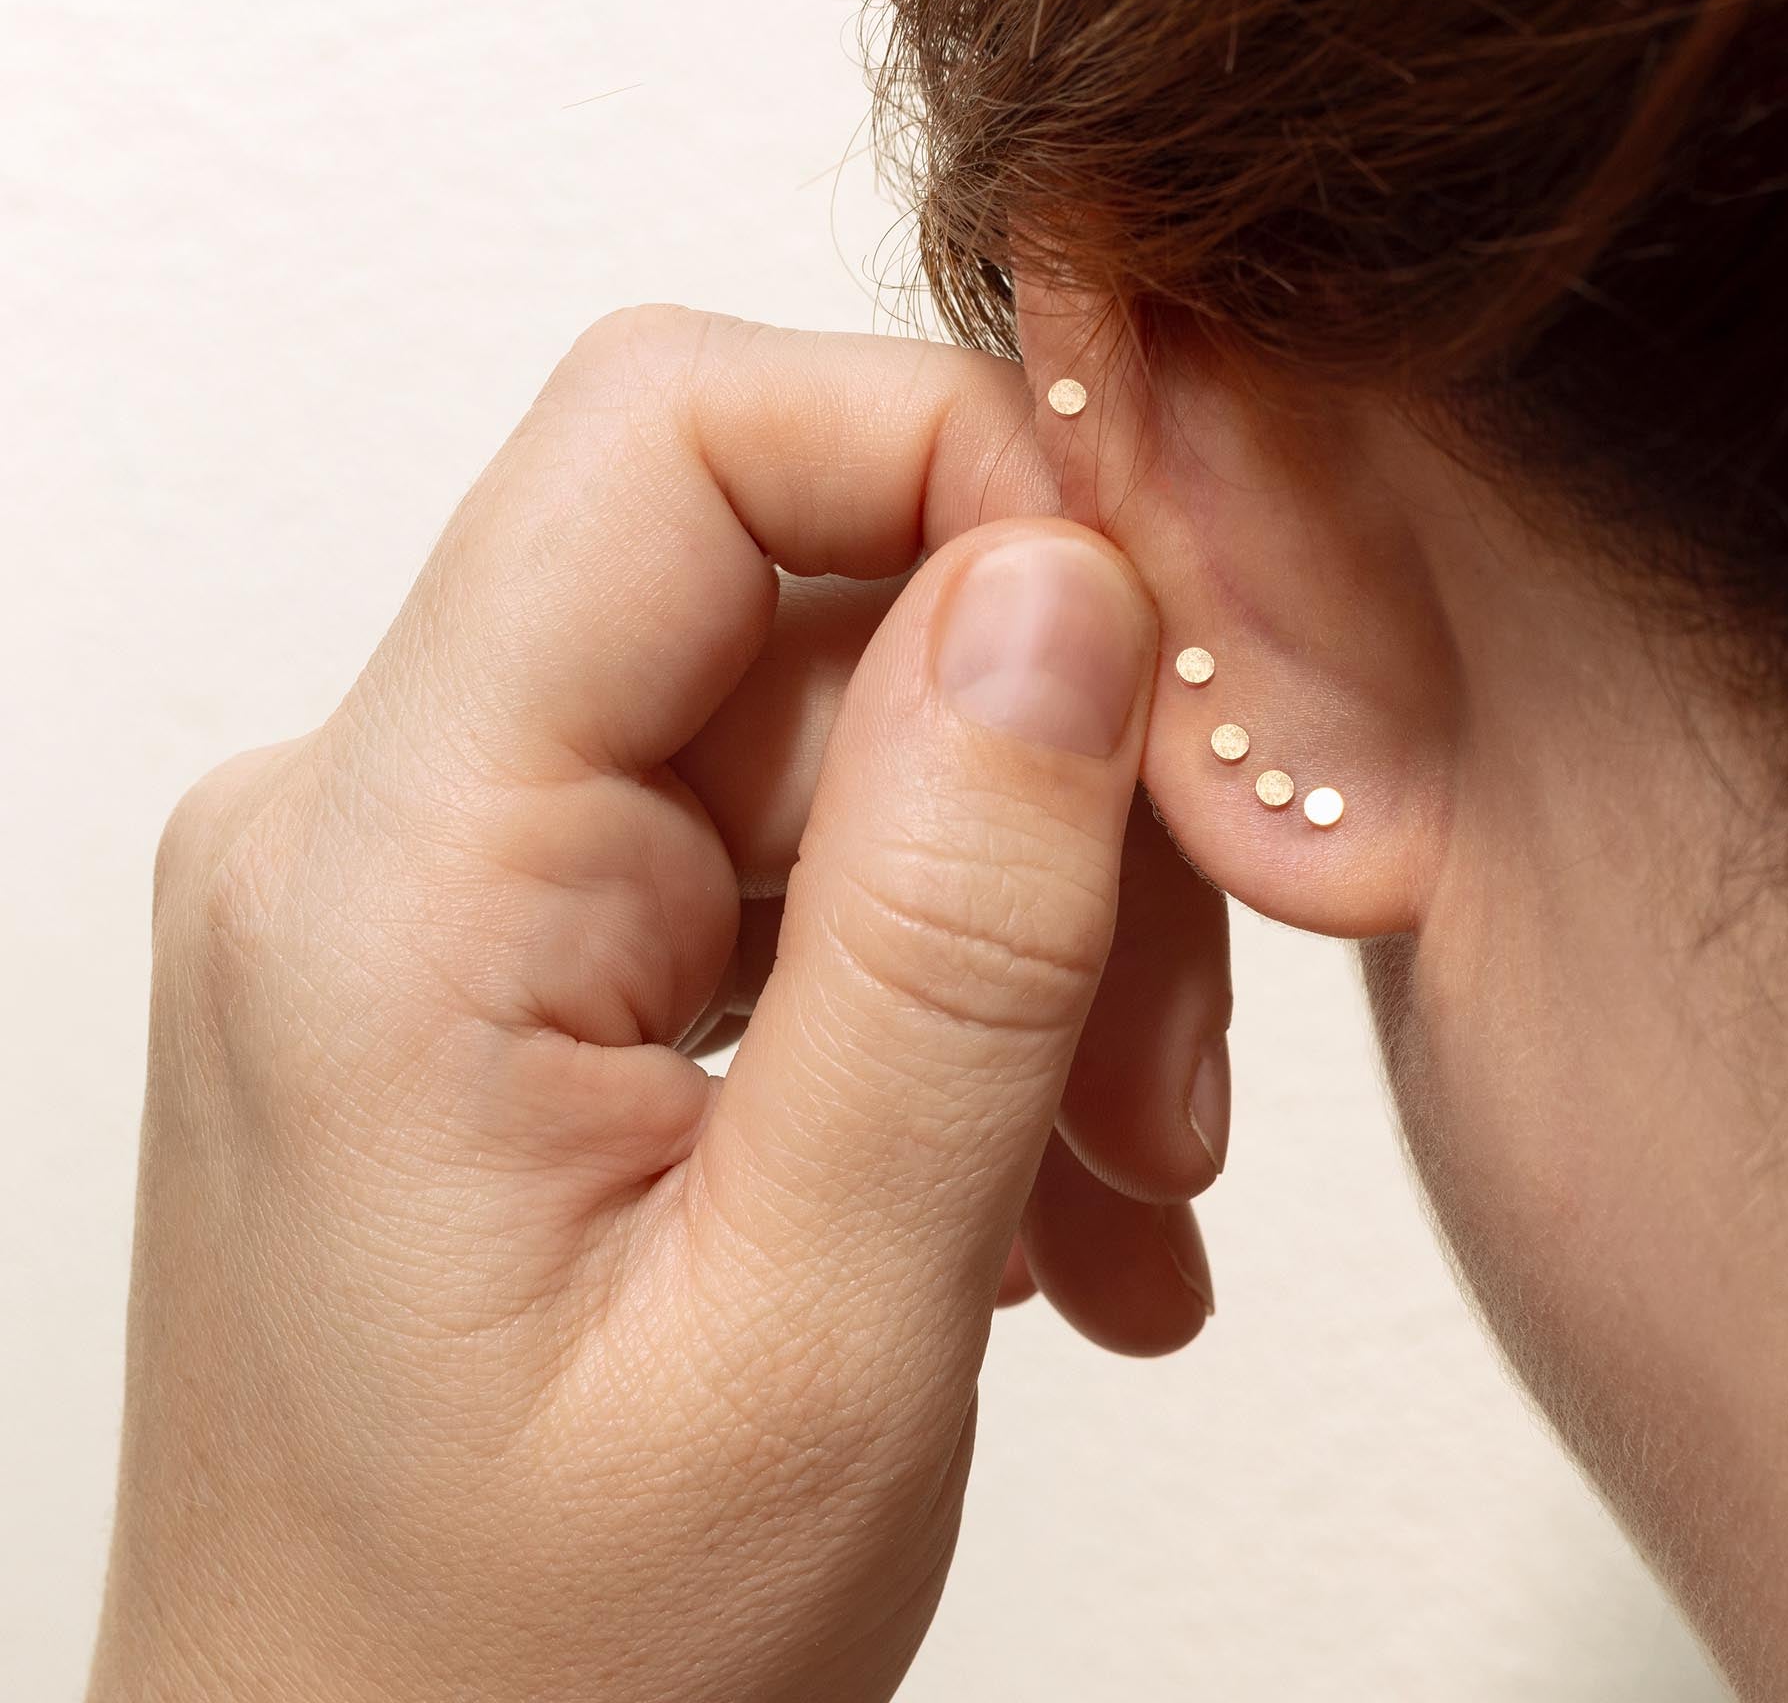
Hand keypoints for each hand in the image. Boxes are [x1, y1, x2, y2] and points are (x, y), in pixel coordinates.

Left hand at [89, 309, 1228, 1702]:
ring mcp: (463, 890)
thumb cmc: (524, 1681)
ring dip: (1034, 926)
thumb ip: (950, 937)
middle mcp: (390, 829)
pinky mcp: (538, 955)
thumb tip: (1060, 590)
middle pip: (805, 600)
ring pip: (847, 740)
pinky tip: (1038, 1194)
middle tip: (1175, 1054)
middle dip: (1052, 785)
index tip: (1161, 649)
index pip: (672, 433)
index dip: (954, 455)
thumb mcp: (813, 1328)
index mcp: (388, 877)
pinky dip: (960, 991)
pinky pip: (804, 864)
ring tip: (1117, 1174)